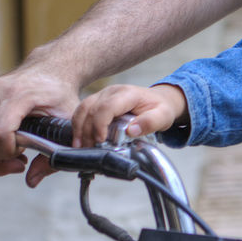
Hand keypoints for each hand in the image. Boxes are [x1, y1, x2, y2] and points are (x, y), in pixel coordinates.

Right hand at [0, 64, 79, 185]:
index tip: (21, 158)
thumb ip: (55, 153)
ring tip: (6, 158)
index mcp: (22, 95)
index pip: (0, 129)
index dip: (6, 151)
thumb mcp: (67, 121)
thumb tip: (31, 181)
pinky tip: (2, 147)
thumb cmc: (60, 95)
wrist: (52, 68)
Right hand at [73, 83, 187, 146]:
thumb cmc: (160, 108)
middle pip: (91, 108)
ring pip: (83, 108)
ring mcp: (103, 94)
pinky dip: (78, 125)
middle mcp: (112, 91)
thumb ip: (150, 123)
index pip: (107, 107)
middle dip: (87, 130)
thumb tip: (131, 131)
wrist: (159, 100)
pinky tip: (80, 139)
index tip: (100, 140)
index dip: (100, 124)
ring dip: (79, 128)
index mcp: (128, 94)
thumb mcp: (163, 116)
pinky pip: (83, 110)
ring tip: (80, 146)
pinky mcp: (98, 100)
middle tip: (88, 148)